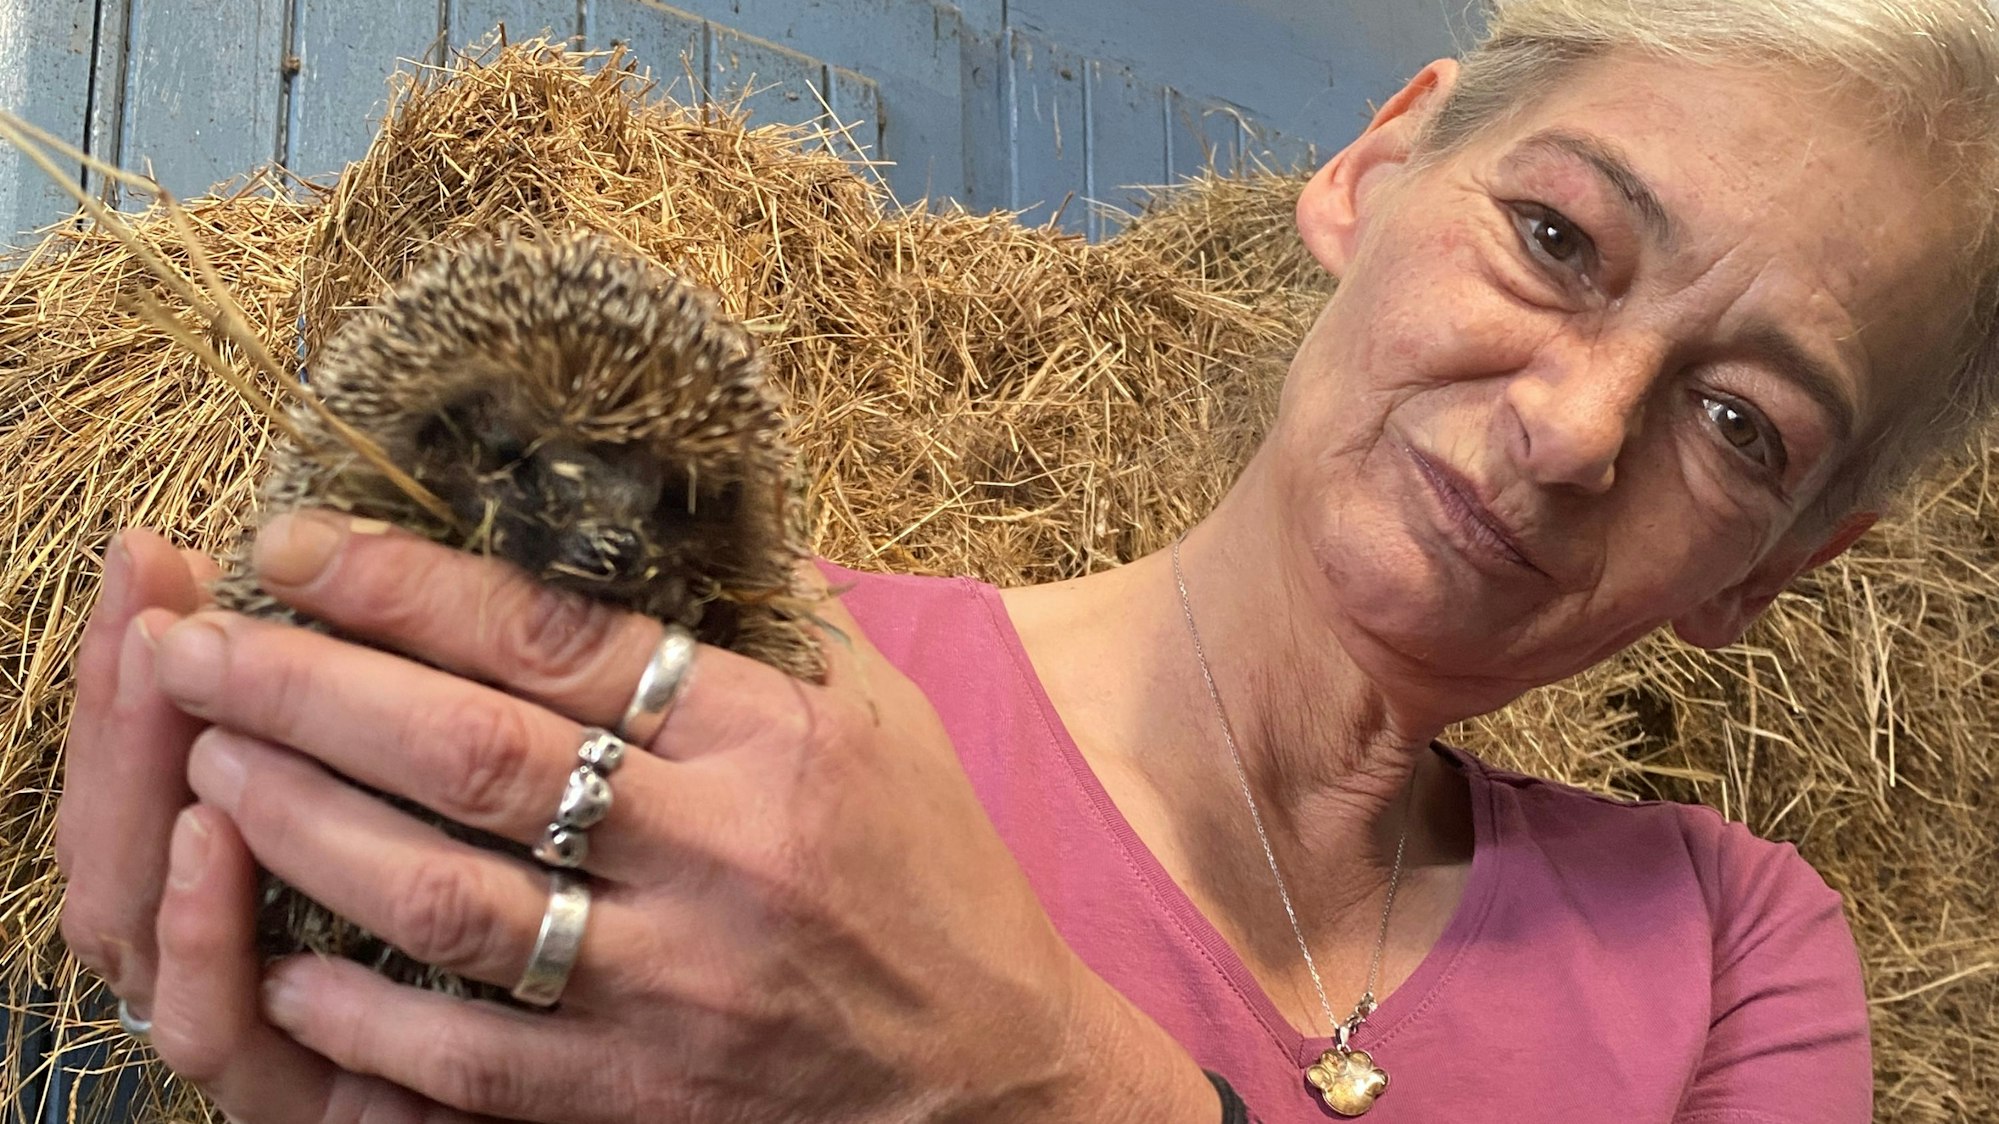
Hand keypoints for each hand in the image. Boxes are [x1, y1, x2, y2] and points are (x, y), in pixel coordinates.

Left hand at [88, 508, 1214, 1122]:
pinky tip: (282, 963)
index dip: (409, 586)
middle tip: (190, 641)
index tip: (298, 545)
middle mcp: (722, 853)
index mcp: (773, 739)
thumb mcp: (882, 720)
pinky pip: (469, 1055)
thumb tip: (666, 520)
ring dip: (305, 825)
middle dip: (309, 686)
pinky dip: (361, 1014)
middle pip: (471, 753)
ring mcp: (677, 986)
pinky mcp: (645, 1097)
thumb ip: (773, 628)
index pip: (559, 637)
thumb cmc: (932, 874)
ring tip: (209, 765)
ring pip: (445, 898)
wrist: (996, 1075)